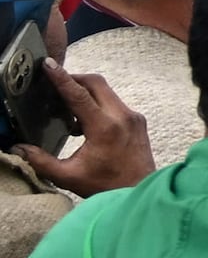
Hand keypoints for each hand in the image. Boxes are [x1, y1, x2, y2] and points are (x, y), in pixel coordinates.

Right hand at [23, 69, 158, 196]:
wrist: (140, 192)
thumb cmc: (106, 186)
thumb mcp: (68, 176)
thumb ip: (40, 161)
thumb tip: (17, 148)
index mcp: (105, 127)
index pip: (79, 95)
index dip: (62, 78)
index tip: (49, 65)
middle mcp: (123, 116)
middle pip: (96, 83)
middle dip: (74, 78)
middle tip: (54, 82)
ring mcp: (134, 117)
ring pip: (107, 91)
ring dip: (85, 91)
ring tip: (64, 104)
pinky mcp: (138, 121)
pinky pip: (114, 102)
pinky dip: (97, 102)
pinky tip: (82, 120)